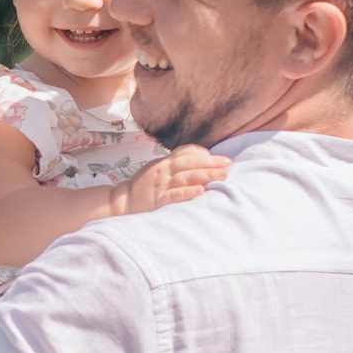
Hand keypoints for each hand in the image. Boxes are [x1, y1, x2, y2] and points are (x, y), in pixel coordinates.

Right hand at [115, 145, 229, 215]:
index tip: (220, 158)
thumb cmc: (145, 185)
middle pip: (190, 162)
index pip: (186, 151)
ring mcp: (160, 184)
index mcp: (164, 161)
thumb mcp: (158, 169)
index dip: (203, 153)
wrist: (124, 201)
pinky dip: (188, 192)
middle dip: (211, 163)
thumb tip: (200, 162)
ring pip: (185, 176)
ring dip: (205, 175)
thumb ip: (176, 164)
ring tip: (222, 176)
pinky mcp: (157, 199)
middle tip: (228, 165)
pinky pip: (174, 194)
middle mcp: (163, 170)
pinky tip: (201, 191)